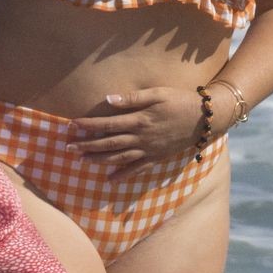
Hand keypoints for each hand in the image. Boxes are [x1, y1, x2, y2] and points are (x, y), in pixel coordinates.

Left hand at [67, 87, 209, 179]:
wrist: (204, 118)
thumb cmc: (180, 101)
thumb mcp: (157, 93)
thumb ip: (132, 98)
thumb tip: (109, 99)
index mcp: (139, 120)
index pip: (107, 123)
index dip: (88, 124)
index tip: (72, 124)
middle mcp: (141, 138)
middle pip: (109, 143)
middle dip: (86, 145)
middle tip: (68, 147)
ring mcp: (148, 150)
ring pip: (119, 157)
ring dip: (99, 159)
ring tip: (81, 160)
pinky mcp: (156, 158)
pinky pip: (137, 169)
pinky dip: (123, 175)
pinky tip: (110, 179)